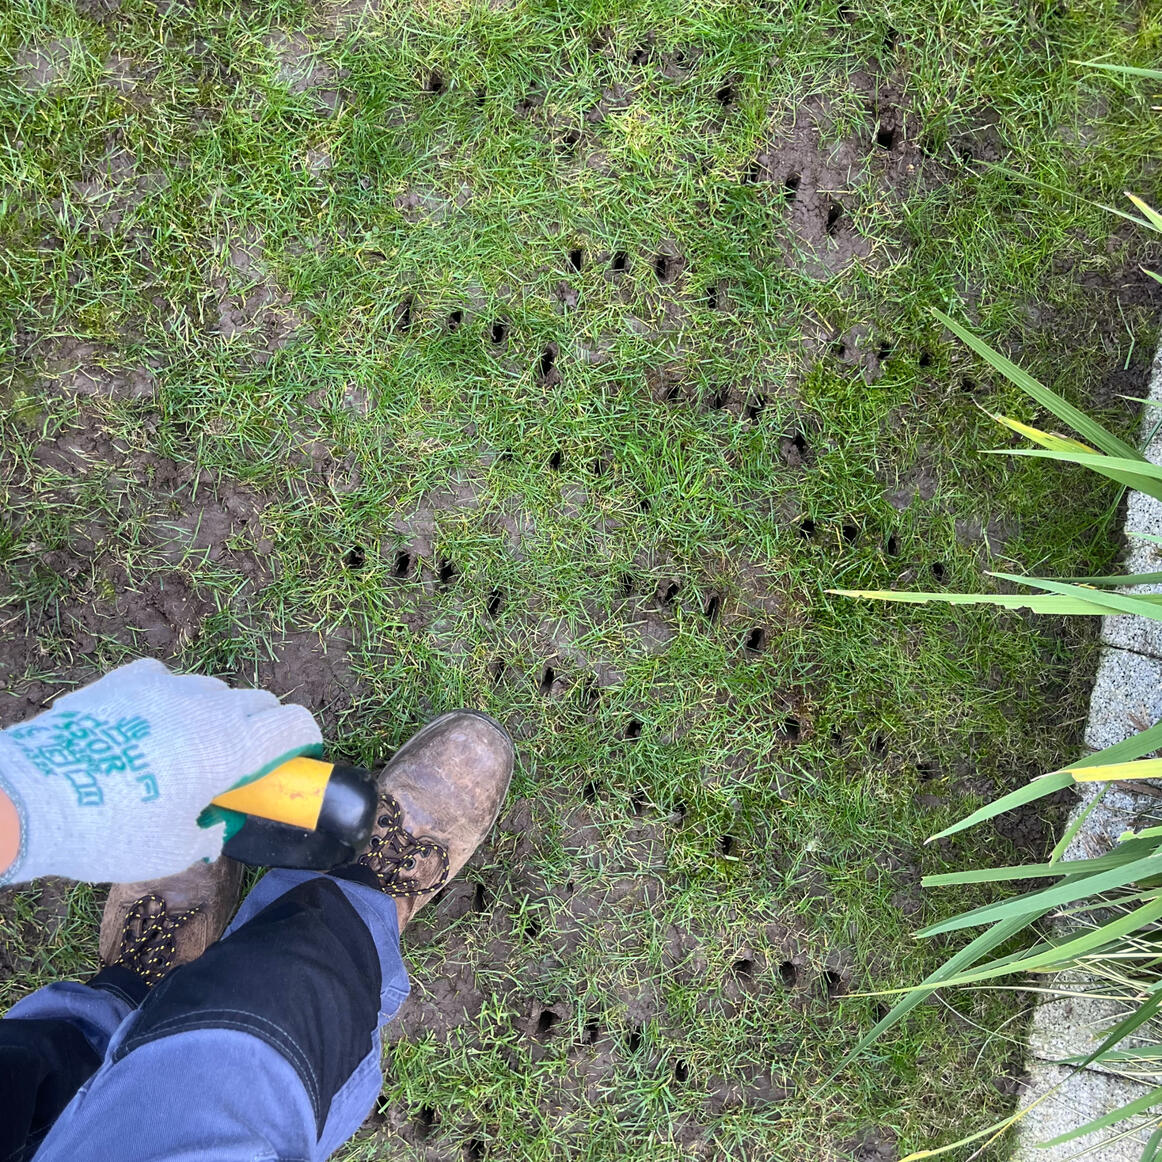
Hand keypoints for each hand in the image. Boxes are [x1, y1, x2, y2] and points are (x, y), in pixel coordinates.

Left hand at [0, 659, 321, 883]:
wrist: (30, 799)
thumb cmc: (110, 832)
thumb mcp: (168, 853)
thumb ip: (205, 838)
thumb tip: (213, 828)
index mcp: (233, 748)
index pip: (297, 723)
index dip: (305, 741)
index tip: (295, 761)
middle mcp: (210, 707)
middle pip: (260, 701)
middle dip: (262, 728)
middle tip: (240, 764)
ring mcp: (167, 687)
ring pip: (212, 690)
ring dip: (214, 714)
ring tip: (186, 748)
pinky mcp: (126, 680)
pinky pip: (164, 680)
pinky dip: (167, 699)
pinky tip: (147, 723)